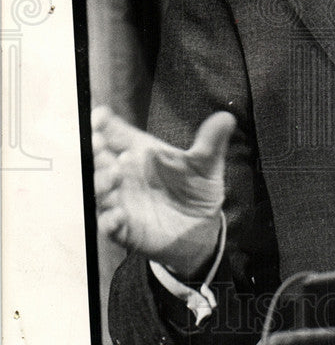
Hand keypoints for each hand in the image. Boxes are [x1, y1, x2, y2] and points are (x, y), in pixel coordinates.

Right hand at [92, 106, 235, 279]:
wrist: (201, 230)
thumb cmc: (196, 190)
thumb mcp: (206, 166)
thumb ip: (211, 143)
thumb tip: (227, 117)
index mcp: (141, 153)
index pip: (118, 133)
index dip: (106, 123)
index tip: (102, 115)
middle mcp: (125, 174)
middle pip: (102, 158)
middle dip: (98, 149)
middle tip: (99, 142)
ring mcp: (122, 201)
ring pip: (102, 189)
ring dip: (103, 181)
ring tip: (115, 175)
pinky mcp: (124, 228)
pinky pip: (109, 225)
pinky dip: (109, 220)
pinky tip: (117, 215)